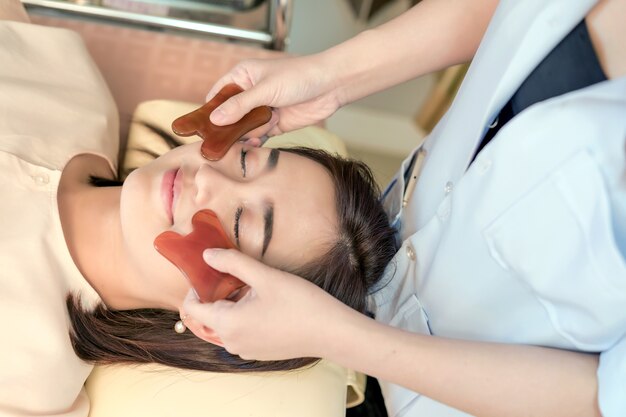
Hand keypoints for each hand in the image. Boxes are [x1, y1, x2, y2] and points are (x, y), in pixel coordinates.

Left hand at [182, 248, 354, 360]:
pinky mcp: (258, 353)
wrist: (331, 332)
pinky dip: (243, 317)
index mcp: (227, 324)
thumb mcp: (265, 276)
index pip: (192, 308)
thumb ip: (232, 263)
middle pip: (208, 315)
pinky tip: (265, 304)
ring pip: (224, 324)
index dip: (195, 286)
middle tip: (238, 275)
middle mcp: (231, 342)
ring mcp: (245, 351)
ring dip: (231, 305)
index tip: (212, 270)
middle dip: (216, 294)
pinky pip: (239, 332)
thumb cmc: (300, 303)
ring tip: (255, 288)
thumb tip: (206, 255)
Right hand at [206, 54, 342, 139]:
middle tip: (215, 146)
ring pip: (243, 128)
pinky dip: (254, 142)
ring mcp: (262, 110)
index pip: (218, 95)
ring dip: (240, 138)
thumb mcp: (266, 89)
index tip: (202, 129)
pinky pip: (258, 136)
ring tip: (235, 148)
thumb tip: (215, 118)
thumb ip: (241, 105)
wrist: (330, 86)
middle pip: (229, 115)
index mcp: (243, 76)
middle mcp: (250, 93)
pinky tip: (251, 148)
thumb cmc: (299, 77)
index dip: (209, 111)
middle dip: (224, 129)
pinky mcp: (275, 124)